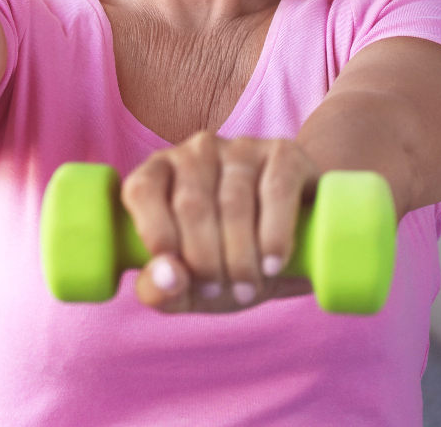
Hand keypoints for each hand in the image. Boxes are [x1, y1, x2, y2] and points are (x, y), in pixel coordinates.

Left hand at [121, 131, 318, 312]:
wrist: (298, 242)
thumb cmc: (227, 262)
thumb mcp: (188, 286)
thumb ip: (161, 290)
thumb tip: (168, 278)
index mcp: (159, 172)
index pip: (142, 189)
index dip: (154, 233)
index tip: (177, 276)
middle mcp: (195, 151)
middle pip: (191, 204)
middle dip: (204, 260)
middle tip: (219, 292)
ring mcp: (240, 147)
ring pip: (233, 201)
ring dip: (240, 256)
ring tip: (247, 289)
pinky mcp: (283, 152)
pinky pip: (275, 190)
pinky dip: (274, 233)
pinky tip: (273, 262)